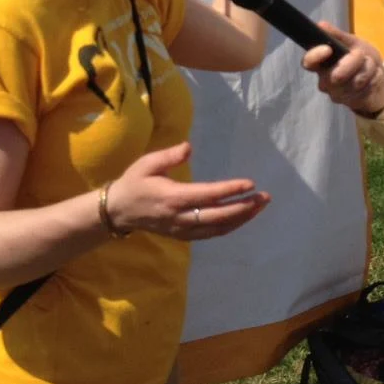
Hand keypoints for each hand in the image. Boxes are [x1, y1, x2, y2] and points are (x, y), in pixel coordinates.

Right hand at [105, 142, 269, 240]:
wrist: (119, 211)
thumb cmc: (134, 183)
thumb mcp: (147, 163)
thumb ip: (169, 156)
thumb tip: (189, 147)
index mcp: (173, 198)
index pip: (208, 195)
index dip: (230, 190)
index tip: (250, 184)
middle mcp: (180, 217)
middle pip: (219, 216)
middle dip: (244, 208)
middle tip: (265, 198)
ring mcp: (183, 230)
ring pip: (218, 228)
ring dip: (241, 219)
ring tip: (259, 206)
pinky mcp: (183, 236)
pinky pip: (211, 234)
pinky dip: (229, 227)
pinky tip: (242, 218)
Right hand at [302, 23, 383, 116]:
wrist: (377, 78)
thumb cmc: (361, 58)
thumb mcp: (352, 42)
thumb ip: (337, 36)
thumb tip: (320, 25)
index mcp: (321, 64)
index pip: (308, 62)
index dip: (315, 56)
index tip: (327, 49)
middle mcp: (325, 81)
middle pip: (336, 75)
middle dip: (355, 61)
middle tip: (362, 54)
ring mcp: (338, 94)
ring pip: (355, 82)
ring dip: (369, 69)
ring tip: (371, 65)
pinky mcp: (352, 102)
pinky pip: (366, 89)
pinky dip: (375, 78)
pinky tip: (374, 76)